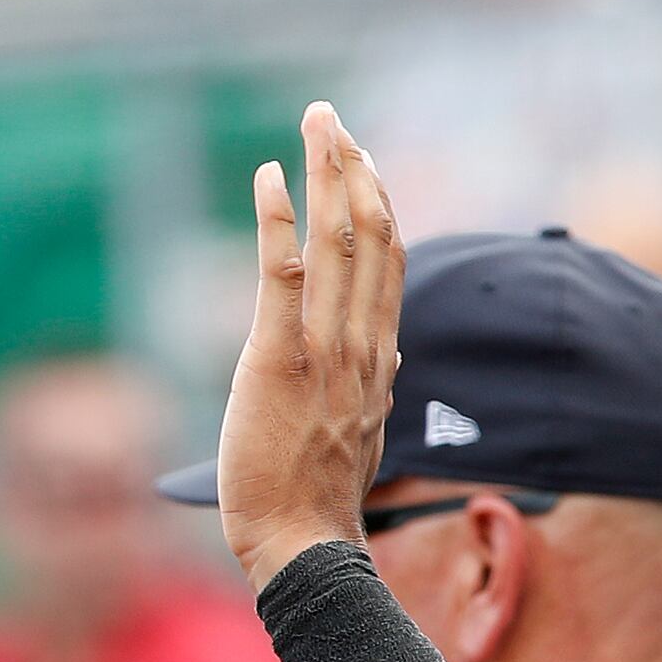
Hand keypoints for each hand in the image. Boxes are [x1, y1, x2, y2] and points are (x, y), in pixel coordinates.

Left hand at [216, 102, 404, 590]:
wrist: (304, 546)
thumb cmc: (319, 501)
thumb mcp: (362, 432)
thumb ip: (374, 386)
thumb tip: (391, 359)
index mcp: (377, 356)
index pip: (390, 261)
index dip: (379, 200)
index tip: (361, 157)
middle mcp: (360, 343)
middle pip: (371, 233)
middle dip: (352, 166)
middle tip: (330, 115)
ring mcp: (323, 350)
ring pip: (338, 241)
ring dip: (326, 173)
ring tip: (315, 122)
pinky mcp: (278, 361)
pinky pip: (285, 277)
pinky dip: (279, 222)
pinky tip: (270, 177)